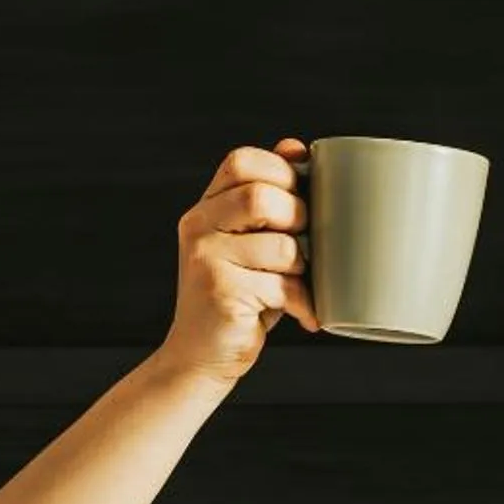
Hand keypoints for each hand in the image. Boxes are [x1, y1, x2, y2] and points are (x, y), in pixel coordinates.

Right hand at [157, 140, 316, 390]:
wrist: (200, 357)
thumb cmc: (240, 296)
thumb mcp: (253, 242)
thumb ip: (269, 198)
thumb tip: (296, 146)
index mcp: (206, 207)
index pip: (242, 162)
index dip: (281, 172)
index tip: (301, 198)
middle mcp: (198, 226)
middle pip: (262, 197)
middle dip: (299, 218)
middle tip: (305, 245)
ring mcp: (205, 260)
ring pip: (281, 246)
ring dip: (304, 268)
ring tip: (300, 284)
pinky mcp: (221, 293)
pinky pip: (282, 286)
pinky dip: (304, 303)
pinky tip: (304, 314)